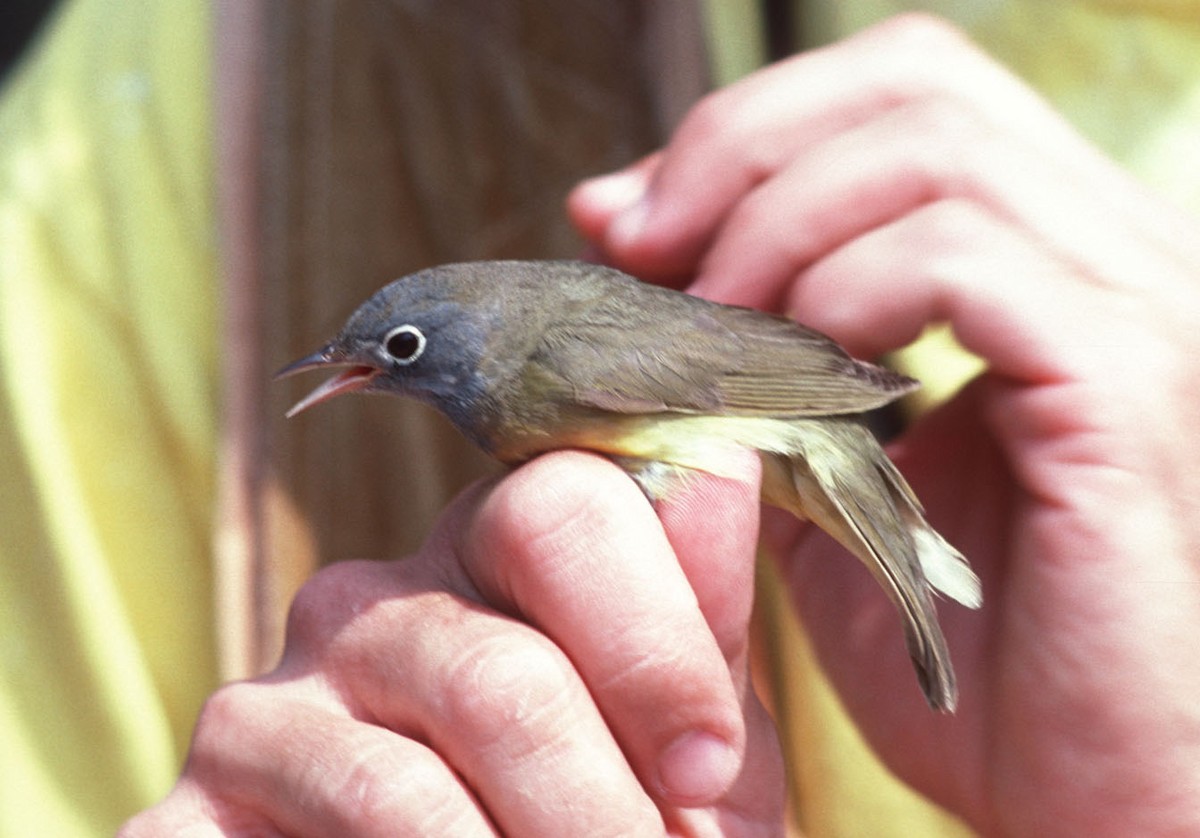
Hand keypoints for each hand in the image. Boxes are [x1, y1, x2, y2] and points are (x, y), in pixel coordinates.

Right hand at [120, 451, 784, 835]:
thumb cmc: (610, 823)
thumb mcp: (676, 737)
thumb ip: (693, 617)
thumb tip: (717, 464)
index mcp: (489, 555)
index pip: (562, 505)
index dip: (653, 644)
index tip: (707, 770)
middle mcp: (373, 600)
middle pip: (499, 673)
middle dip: (602, 806)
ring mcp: (277, 695)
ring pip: (416, 776)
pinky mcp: (200, 795)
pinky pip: (334, 820)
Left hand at [570, 14, 1199, 836]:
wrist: (1085, 797)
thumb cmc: (962, 654)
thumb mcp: (819, 479)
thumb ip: (741, 349)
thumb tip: (625, 219)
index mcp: (1048, 256)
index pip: (906, 85)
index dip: (754, 129)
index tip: (636, 222)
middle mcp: (1113, 253)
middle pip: (918, 80)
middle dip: (743, 152)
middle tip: (649, 252)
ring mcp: (1137, 311)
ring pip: (935, 154)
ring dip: (778, 231)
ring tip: (712, 337)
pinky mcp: (1131, 391)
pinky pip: (969, 265)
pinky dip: (847, 298)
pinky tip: (800, 381)